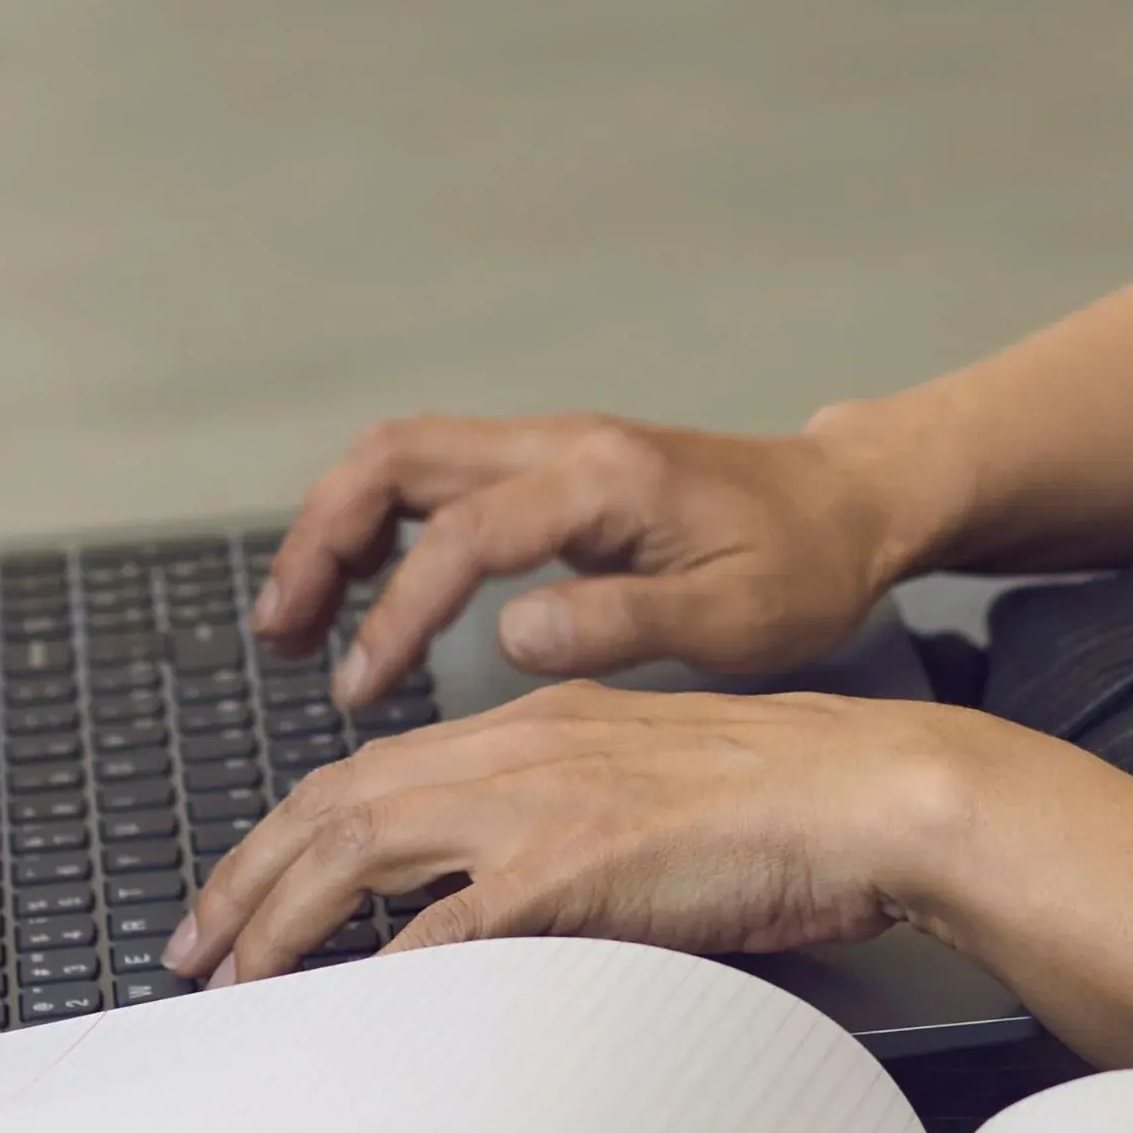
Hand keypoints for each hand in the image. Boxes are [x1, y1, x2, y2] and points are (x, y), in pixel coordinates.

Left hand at [162, 685, 993, 986]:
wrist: (869, 787)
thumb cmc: (786, 801)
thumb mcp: (647, 785)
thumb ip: (564, 818)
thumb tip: (492, 897)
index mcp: (539, 722)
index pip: (375, 771)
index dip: (290, 834)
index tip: (242, 894)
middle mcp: (523, 747)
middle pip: (338, 800)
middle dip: (249, 877)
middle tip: (195, 947)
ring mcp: (544, 802)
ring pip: (364, 845)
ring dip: (282, 918)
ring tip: (236, 980)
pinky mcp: (577, 866)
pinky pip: (447, 925)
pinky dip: (382, 966)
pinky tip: (346, 1003)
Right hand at [251, 412, 941, 706]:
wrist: (851, 504)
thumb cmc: (806, 567)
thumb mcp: (738, 617)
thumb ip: (623, 622)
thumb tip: (509, 638)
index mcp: (602, 480)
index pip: (463, 533)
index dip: (398, 611)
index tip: (361, 687)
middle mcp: (562, 445)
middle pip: (398, 457)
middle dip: (322, 538)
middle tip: (281, 633)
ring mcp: (552, 449)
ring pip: (406, 458)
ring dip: (338, 527)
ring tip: (296, 621)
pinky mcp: (552, 470)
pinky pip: (438, 478)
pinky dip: (381, 524)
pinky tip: (368, 592)